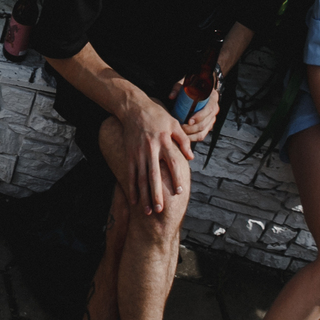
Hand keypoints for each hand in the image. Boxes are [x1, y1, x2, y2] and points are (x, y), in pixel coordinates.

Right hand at [118, 95, 191, 215]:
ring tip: (147, 211)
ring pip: (140, 178)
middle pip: (153, 175)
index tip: (178, 191)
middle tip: (159, 209)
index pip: (171, 163)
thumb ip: (183, 141)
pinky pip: (130, 174)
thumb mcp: (174, 124)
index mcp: (164, 143)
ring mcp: (137, 154)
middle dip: (156, 194)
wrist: (133, 108)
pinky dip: (132, 188)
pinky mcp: (129, 155)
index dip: (175, 178)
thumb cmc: (157, 116)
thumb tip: (190, 157)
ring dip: (143, 196)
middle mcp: (150, 150)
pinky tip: (134, 200)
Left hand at [170, 79, 221, 142]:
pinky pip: (203, 134)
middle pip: (206, 123)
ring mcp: (212, 117)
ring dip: (192, 134)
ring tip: (181, 133)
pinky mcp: (208, 124)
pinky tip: (184, 137)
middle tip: (180, 129)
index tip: (188, 121)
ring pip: (204, 130)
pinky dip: (194, 137)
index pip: (209, 110)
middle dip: (192, 128)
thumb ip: (177, 89)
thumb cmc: (191, 86)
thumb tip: (171, 97)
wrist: (198, 88)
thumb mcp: (184, 84)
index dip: (199, 117)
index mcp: (212, 98)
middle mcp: (214, 108)